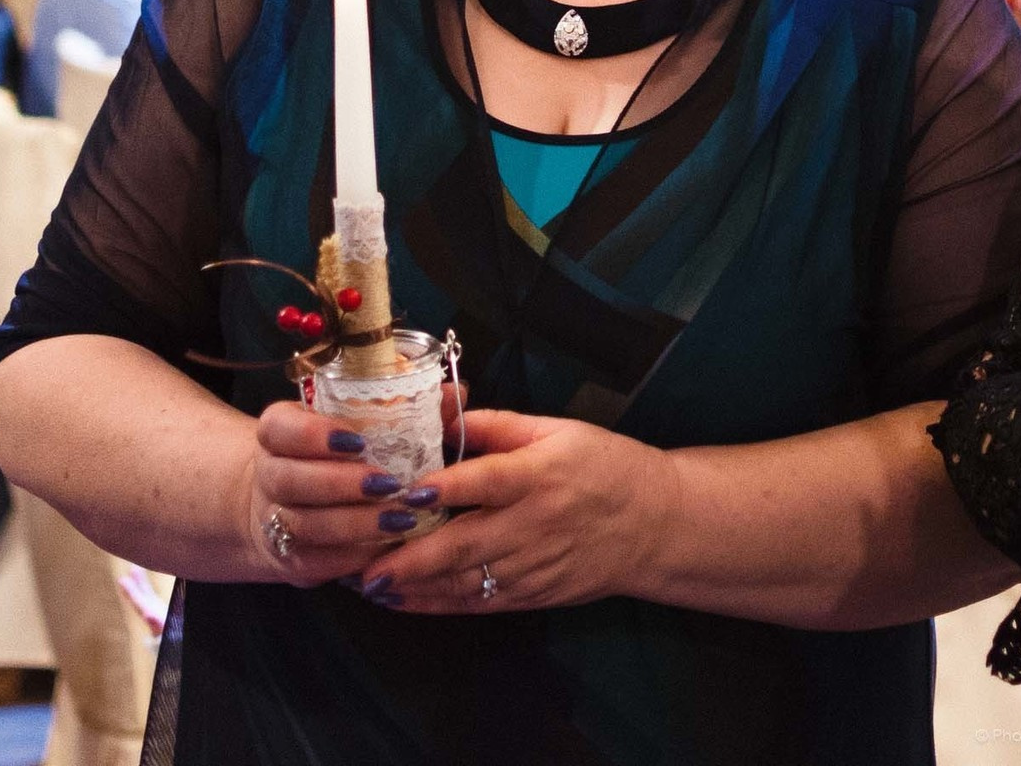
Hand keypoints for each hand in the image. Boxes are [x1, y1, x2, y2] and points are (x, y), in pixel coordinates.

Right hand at [236, 400, 436, 589]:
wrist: (293, 505)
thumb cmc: (343, 457)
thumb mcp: (364, 427)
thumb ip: (408, 409)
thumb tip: (453, 394)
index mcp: (280, 434)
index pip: (278, 428)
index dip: (312, 434)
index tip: (357, 439)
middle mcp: (269, 475)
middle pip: (289, 479)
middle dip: (340, 483)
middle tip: (388, 484)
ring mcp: (274, 520)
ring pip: (304, 525)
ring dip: (354, 524)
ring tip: (401, 519)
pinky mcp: (290, 558)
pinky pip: (315, 561)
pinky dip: (353, 556)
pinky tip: (387, 549)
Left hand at [359, 409, 668, 613]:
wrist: (656, 523)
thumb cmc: (606, 466)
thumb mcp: (560, 431)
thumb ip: (499, 426)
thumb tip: (444, 415)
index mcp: (541, 474)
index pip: (487, 481)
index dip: (444, 488)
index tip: (403, 494)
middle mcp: (535, 523)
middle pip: (466, 543)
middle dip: (411, 557)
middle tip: (364, 564)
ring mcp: (534, 565)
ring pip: (465, 581)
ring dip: (414, 586)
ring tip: (368, 585)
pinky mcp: (535, 594)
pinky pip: (479, 603)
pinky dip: (438, 605)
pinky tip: (403, 601)